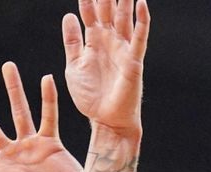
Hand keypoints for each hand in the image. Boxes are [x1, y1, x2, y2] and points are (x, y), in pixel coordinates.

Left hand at [63, 0, 149, 137]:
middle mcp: (110, 42)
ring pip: (124, 18)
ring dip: (125, 0)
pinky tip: (142, 5)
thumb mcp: (74, 67)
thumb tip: (69, 16)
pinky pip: (139, 38)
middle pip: (109, 10)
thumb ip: (72, 42)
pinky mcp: (133, 61)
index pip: (90, 13)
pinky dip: (142, 22)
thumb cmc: (91, 97)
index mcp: (95, 42)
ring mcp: (123, 50)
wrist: (105, 120)